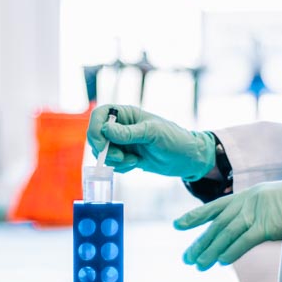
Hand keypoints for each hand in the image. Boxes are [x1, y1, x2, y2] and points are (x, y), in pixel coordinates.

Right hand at [86, 104, 214, 180]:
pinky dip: (121, 167)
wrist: (187, 159)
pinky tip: (136, 164)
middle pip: (97, 136)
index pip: (99, 115)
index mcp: (126, 114)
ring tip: (135, 161)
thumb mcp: (152, 134)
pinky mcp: (126, 156)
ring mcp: (122, 143)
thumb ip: (128, 133)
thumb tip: (105, 130)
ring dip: (115, 161)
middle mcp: (121, 127)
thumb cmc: (174, 139)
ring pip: (103, 153)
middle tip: (120, 157)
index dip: (95, 129)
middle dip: (105, 150)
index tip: (100, 144)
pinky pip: (112, 164)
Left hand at [174, 173, 281, 269]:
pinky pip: (244, 240)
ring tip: (198, 265)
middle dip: (200, 242)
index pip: (216, 206)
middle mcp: (249, 201)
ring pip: (226, 234)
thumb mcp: (276, 201)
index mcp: (249, 194)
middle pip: (217, 224)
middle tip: (186, 258)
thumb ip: (258, 212)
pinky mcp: (269, 224)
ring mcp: (258, 211)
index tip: (178, 225)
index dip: (195, 217)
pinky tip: (220, 262)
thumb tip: (247, 227)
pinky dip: (230, 251)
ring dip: (210, 251)